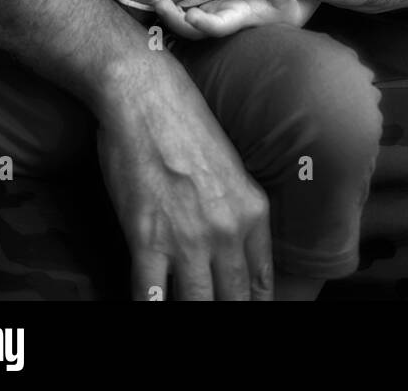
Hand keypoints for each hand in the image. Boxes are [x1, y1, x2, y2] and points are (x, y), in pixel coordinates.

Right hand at [96, 53, 273, 300]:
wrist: (146, 95)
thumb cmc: (183, 123)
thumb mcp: (229, 167)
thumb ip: (236, 211)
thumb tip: (229, 249)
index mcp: (253, 211)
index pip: (261, 284)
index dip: (252, 306)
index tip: (243, 309)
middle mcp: (228, 231)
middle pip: (232, 301)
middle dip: (224, 312)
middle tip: (214, 311)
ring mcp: (188, 239)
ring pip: (198, 305)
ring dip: (190, 311)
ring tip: (183, 308)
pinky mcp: (147, 240)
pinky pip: (150, 299)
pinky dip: (149, 309)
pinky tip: (150, 307)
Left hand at [151, 0, 315, 39]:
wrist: (286, 11)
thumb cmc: (287, 2)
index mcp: (241, 19)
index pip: (220, 28)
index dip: (204, 25)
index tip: (190, 15)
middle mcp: (224, 22)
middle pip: (194, 31)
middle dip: (173, 20)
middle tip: (158, 1)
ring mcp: (215, 15)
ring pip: (187, 23)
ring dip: (169, 13)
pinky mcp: (211, 7)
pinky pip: (188, 9)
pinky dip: (173, 4)